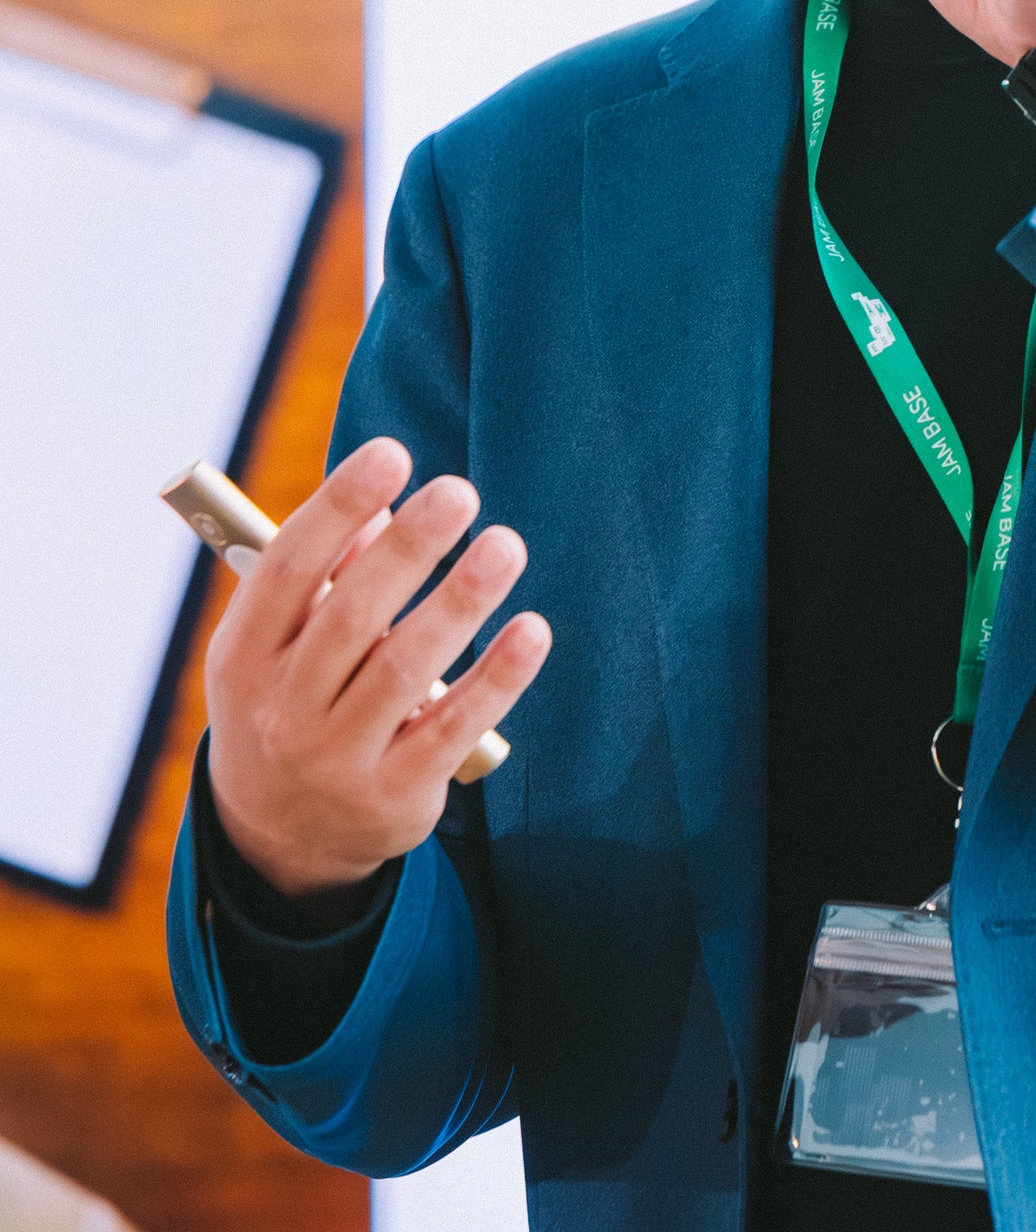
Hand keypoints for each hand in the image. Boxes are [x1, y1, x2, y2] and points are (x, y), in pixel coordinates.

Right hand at [204, 436, 550, 897]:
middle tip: (460, 492)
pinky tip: (532, 630)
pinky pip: (452, 729)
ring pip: (403, 670)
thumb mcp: (278, 645)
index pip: (288, 570)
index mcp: (244, 656)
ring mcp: (337, 760)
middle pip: (350, 617)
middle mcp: (282, 711)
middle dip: (408, 550)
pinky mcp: (395, 798)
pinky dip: (495, 678)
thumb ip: (326, 574)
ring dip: (459, 602)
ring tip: (505, 545)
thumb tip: (383, 504)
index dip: (337, 508)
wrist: (279, 841)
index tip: (391, 454)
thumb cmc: (291, 701)